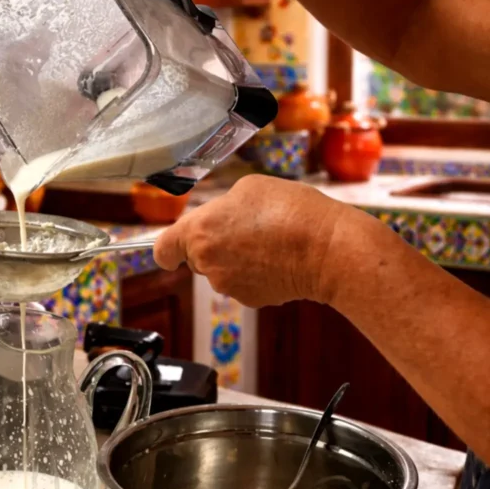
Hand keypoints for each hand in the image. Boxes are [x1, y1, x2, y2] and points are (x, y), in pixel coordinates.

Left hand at [153, 175, 357, 307]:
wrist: (327, 248)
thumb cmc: (290, 211)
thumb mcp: (249, 189)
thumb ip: (222, 207)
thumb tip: (220, 220)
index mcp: (199, 232)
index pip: (163, 249)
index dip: (167, 249)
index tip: (171, 251)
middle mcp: (208, 263)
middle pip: (198, 258)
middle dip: (214, 245)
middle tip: (245, 227)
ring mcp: (229, 285)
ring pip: (223, 270)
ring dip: (237, 258)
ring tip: (269, 240)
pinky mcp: (251, 299)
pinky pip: (245, 282)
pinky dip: (257, 273)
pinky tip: (279, 257)